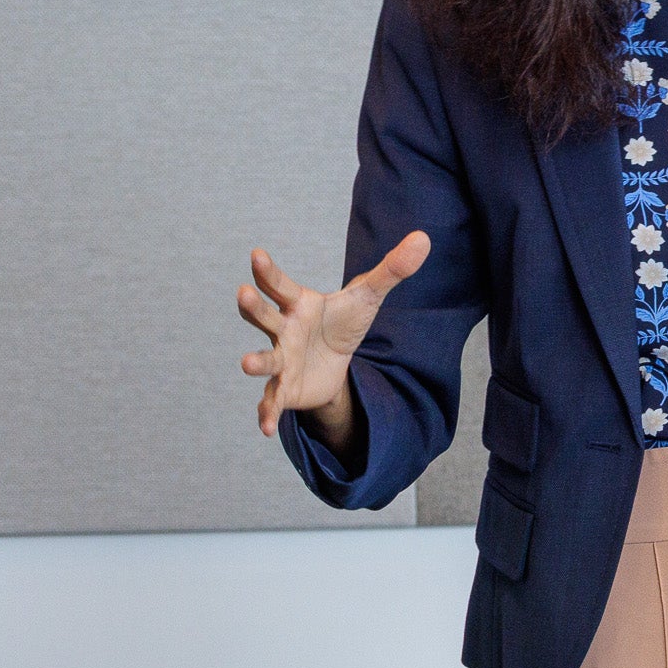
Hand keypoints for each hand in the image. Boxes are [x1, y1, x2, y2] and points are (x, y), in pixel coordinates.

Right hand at [236, 233, 427, 447]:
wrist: (336, 364)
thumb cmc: (341, 323)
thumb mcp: (368, 297)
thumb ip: (391, 269)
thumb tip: (424, 239)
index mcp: (298, 304)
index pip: (280, 284)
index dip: (268, 271)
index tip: (256, 254)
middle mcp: (282, 330)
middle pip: (263, 317)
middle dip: (253, 307)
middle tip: (243, 293)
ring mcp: (280, 360)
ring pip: (265, 360)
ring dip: (255, 362)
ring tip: (246, 363)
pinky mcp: (284, 388)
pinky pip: (272, 401)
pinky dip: (267, 414)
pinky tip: (266, 428)